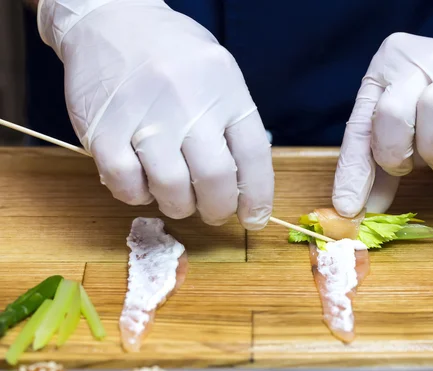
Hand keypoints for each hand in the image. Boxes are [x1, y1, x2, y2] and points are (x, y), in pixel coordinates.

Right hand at [38, 0, 273, 228]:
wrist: (111, 18)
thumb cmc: (172, 53)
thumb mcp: (219, 73)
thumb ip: (232, 121)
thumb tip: (244, 182)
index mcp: (226, 90)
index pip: (254, 156)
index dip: (258, 196)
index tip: (254, 218)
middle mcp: (190, 103)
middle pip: (215, 179)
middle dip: (218, 209)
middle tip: (212, 211)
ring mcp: (145, 117)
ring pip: (171, 188)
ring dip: (179, 206)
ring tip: (178, 197)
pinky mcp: (104, 130)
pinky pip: (126, 184)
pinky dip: (137, 195)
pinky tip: (143, 183)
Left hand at [332, 24, 432, 216]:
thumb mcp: (399, 123)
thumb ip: (376, 163)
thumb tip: (359, 209)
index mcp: (387, 67)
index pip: (361, 125)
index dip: (353, 172)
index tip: (349, 208)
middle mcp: (420, 63)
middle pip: (392, 113)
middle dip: (395, 153)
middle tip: (407, 164)